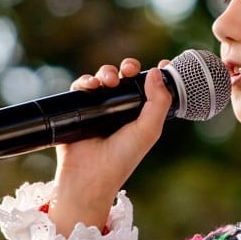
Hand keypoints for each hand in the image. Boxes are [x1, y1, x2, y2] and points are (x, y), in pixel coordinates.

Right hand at [47, 58, 171, 235]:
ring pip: (104, 78)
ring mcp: (98, 109)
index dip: (155, 74)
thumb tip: (156, 71)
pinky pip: (81, 87)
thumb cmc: (122, 158)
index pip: (149, 88)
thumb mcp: (149, 130)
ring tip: (109, 81)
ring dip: (107, 72)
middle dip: (128, 67)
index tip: (162, 63)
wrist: (89, 176)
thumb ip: (159, 102)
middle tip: (129, 70)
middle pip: (125, 77)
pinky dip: (86, 81)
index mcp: (139, 115)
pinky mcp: (78, 109)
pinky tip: (91, 86)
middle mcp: (120, 110)